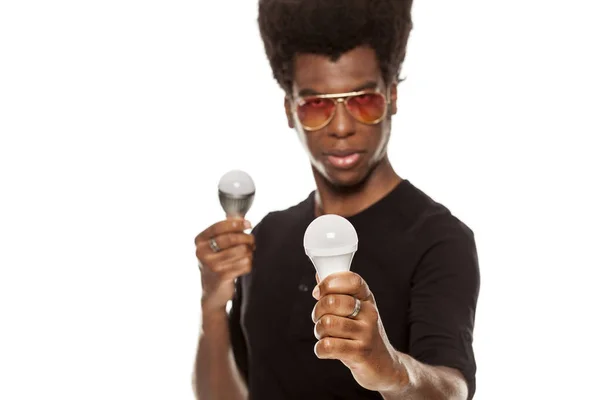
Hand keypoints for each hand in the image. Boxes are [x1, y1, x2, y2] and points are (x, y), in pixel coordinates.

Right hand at [194, 218, 253, 313]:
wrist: (212, 292)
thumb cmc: (217, 264)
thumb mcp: (214, 247)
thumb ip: (224, 231)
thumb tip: (238, 215)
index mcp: (199, 241)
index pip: (219, 226)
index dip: (236, 223)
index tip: (248, 224)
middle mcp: (202, 253)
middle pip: (231, 238)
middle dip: (246, 238)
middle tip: (252, 241)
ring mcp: (211, 265)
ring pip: (241, 251)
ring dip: (250, 252)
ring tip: (249, 254)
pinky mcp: (222, 276)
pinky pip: (244, 264)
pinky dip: (249, 263)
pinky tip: (246, 265)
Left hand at [311, 272, 406, 391]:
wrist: (385, 366)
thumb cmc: (363, 334)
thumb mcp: (356, 311)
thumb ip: (338, 293)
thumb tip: (319, 275)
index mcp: (367, 299)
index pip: (351, 280)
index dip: (330, 282)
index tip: (318, 292)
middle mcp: (369, 313)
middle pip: (333, 301)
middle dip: (318, 311)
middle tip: (319, 319)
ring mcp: (367, 333)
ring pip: (328, 323)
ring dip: (319, 331)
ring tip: (325, 335)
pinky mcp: (361, 353)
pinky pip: (329, 346)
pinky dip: (320, 349)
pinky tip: (326, 349)